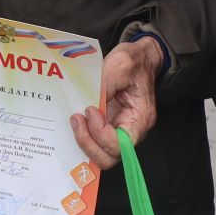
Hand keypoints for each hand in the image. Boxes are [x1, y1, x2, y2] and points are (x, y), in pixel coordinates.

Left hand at [70, 38, 160, 169]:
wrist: (139, 58)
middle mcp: (131, 129)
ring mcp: (118, 129)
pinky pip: (94, 140)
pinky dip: (82, 135)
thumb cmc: (134, 62)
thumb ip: (105, 85)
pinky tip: (75, 120)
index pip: (121, 145)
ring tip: (75, 119)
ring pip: (99, 153)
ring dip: (83, 140)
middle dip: (88, 143)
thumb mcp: (120, 65)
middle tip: (77, 120)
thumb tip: (89, 102)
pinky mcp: (107, 125)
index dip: (100, 133)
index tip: (90, 110)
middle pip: (109, 156)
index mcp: (140, 119)